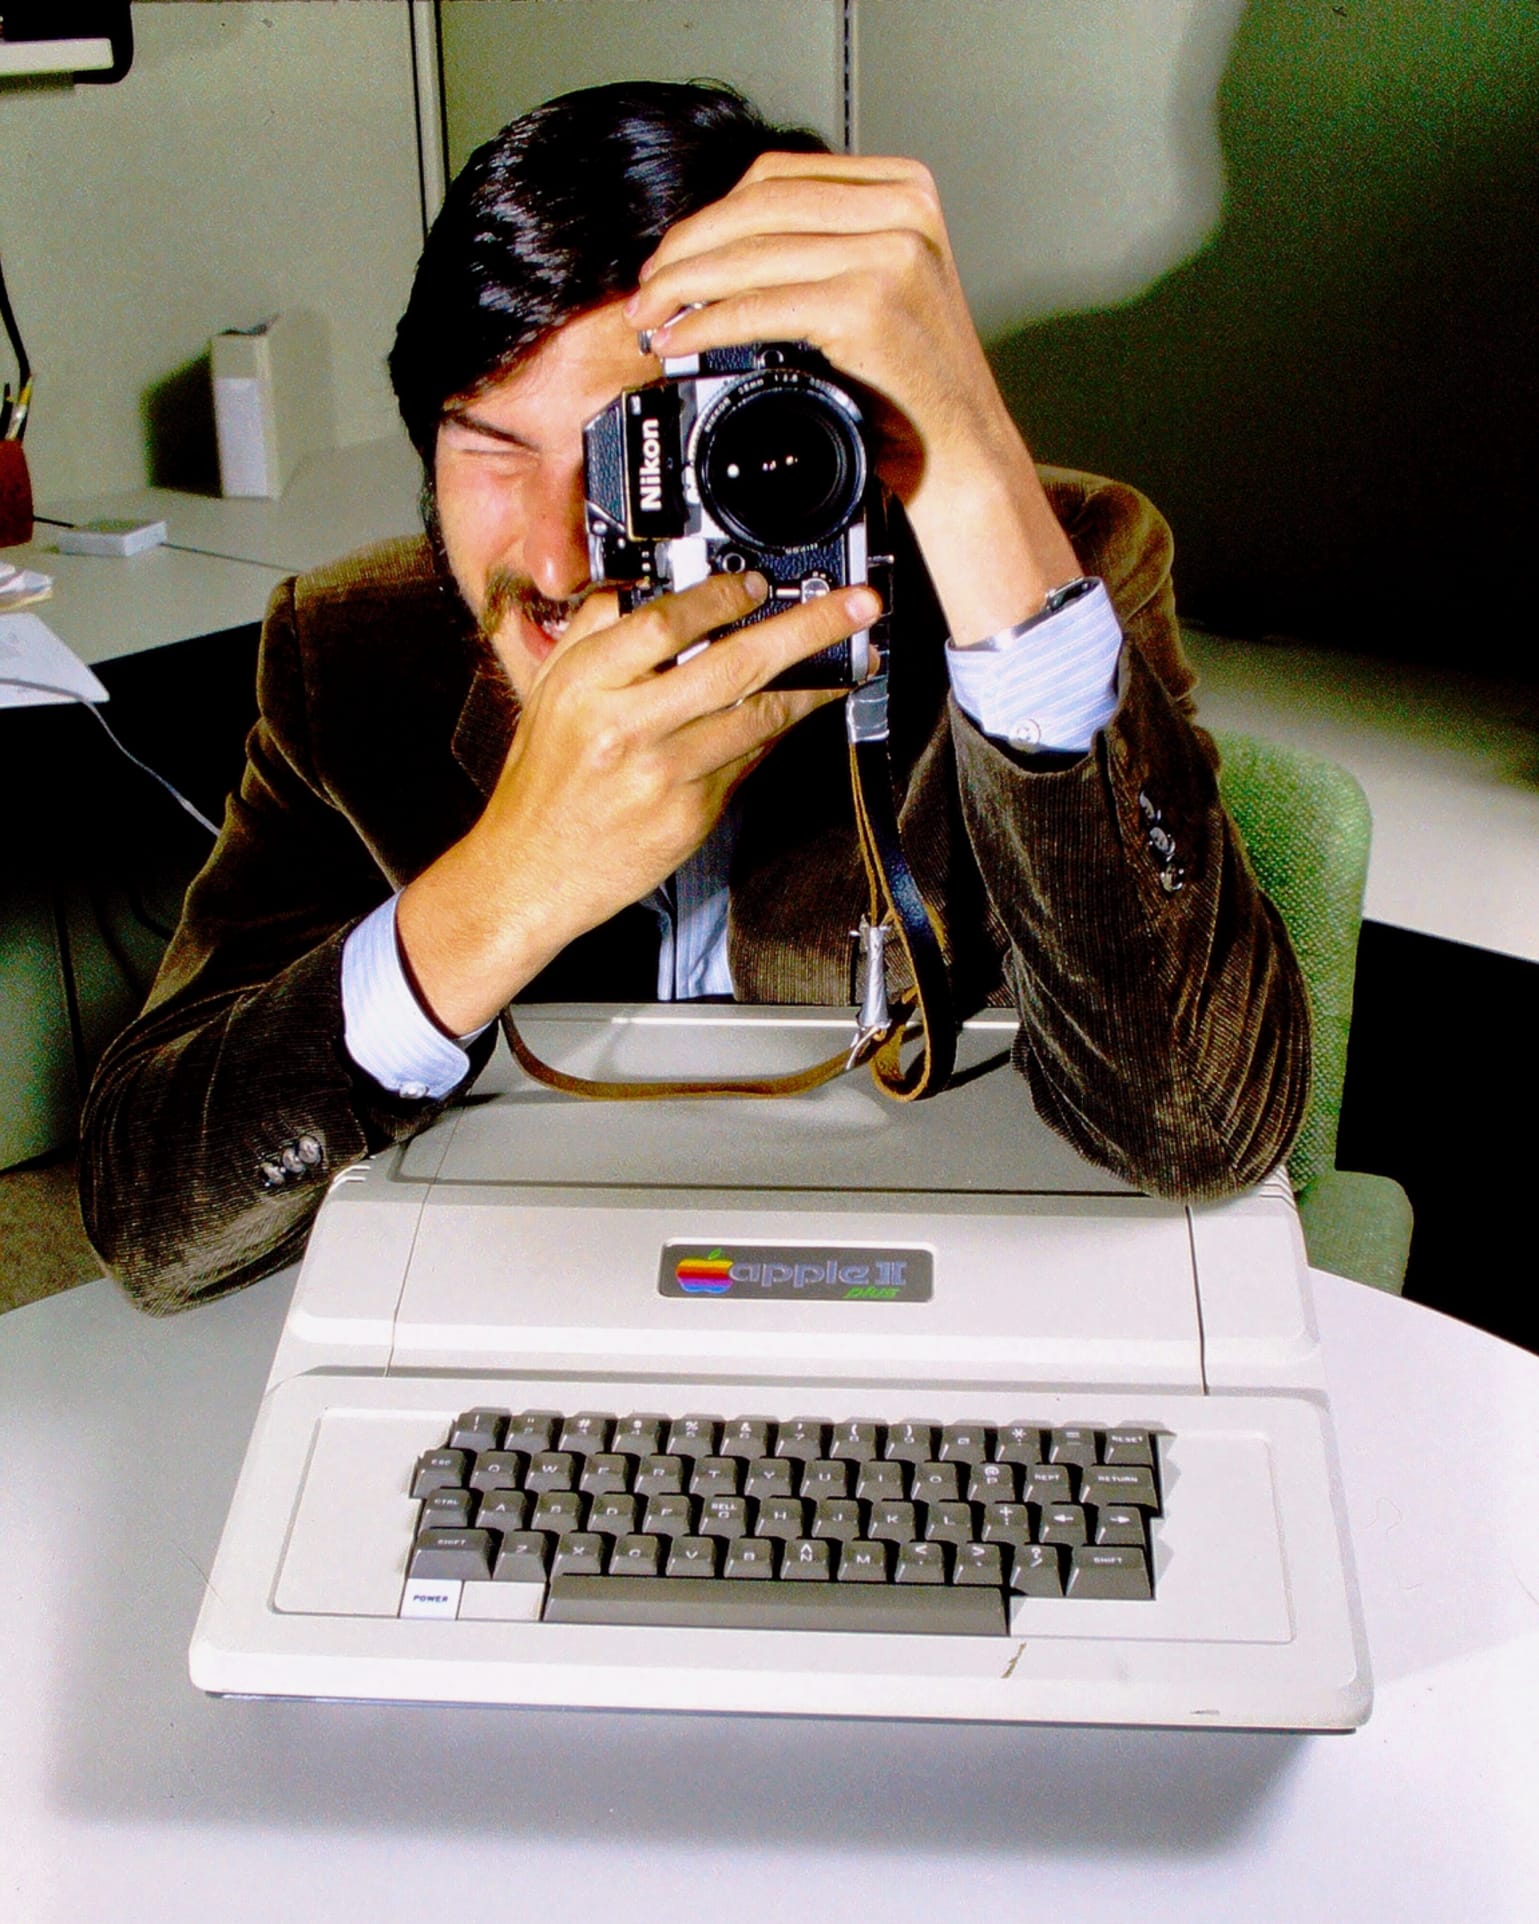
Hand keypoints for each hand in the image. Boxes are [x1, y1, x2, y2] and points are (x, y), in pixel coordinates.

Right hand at [397, 569, 878, 1032]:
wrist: (530, 872)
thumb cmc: (542, 783)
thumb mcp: (548, 694)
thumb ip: (593, 635)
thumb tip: (641, 588)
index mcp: (586, 684)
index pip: (667, 621)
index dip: (725, 597)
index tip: (761, 583)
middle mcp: (626, 726)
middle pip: (735, 664)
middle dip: (808, 629)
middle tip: (855, 606)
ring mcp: (663, 774)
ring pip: (758, 716)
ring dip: (813, 685)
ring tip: (852, 659)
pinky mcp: (690, 816)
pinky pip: (747, 761)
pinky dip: (776, 732)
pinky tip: (799, 710)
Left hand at [625, 152, 1079, 645]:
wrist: (960, 454)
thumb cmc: (916, 389)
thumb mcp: (882, 290)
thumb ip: (825, 250)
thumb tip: (726, 250)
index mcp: (906, 191)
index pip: (780, 177)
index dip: (712, 213)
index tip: (676, 254)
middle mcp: (903, 211)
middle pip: (759, 205)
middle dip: (687, 247)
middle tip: (649, 288)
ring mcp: (890, 255)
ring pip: (752, 253)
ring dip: (684, 285)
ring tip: (653, 315)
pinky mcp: (868, 306)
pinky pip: (760, 306)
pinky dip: (709, 323)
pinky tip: (683, 339)